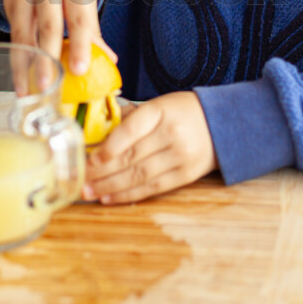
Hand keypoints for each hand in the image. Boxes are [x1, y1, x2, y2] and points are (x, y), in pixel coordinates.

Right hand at [2, 0, 116, 88]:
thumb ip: (91, 27)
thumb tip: (109, 60)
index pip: (79, 17)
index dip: (81, 45)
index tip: (80, 71)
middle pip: (48, 26)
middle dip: (47, 59)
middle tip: (48, 87)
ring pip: (23, 33)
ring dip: (24, 65)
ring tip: (26, 93)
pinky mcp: (8, 1)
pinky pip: (13, 33)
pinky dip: (16, 57)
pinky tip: (19, 79)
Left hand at [83, 92, 217, 203]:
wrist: (223, 123)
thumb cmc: (181, 112)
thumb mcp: (159, 105)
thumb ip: (132, 119)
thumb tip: (98, 137)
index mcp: (162, 110)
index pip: (132, 129)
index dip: (110, 146)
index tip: (91, 159)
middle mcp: (172, 134)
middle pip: (132, 156)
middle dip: (102, 171)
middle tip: (80, 179)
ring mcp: (181, 156)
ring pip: (140, 175)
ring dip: (110, 187)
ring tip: (89, 192)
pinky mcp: (186, 175)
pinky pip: (153, 188)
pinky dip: (128, 195)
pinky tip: (109, 198)